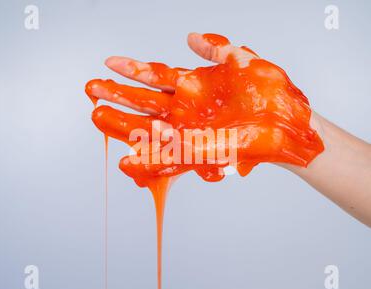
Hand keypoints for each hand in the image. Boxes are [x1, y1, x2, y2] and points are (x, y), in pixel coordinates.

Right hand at [86, 33, 323, 186]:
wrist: (287, 125)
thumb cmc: (271, 93)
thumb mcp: (243, 61)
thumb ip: (216, 49)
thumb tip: (191, 37)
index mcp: (195, 86)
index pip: (157, 74)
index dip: (133, 69)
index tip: (109, 62)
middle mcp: (187, 108)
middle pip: (145, 100)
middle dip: (118, 94)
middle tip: (91, 89)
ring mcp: (191, 130)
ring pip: (149, 127)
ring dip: (123, 124)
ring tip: (98, 117)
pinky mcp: (199, 152)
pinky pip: (169, 157)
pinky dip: (148, 161)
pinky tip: (127, 161)